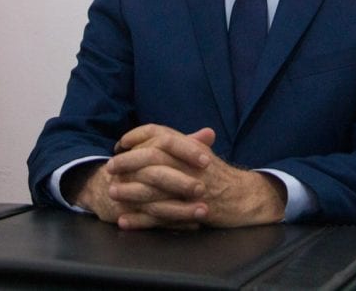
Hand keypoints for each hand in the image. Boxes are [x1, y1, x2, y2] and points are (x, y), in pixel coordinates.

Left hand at [105, 124, 286, 229]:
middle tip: (110, 167)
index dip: (138, 136)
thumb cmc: (220, 176)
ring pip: (153, 188)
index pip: (160, 133)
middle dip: (128, 162)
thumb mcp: (202, 154)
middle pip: (152, 157)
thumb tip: (153, 137)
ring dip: (130, 190)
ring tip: (112, 192)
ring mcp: (190, 188)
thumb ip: (181, 144)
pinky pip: (160, 216)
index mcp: (191, 147)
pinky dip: (140, 220)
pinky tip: (124, 221)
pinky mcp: (190, 211)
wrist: (244, 198)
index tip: (121, 143)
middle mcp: (189, 164)